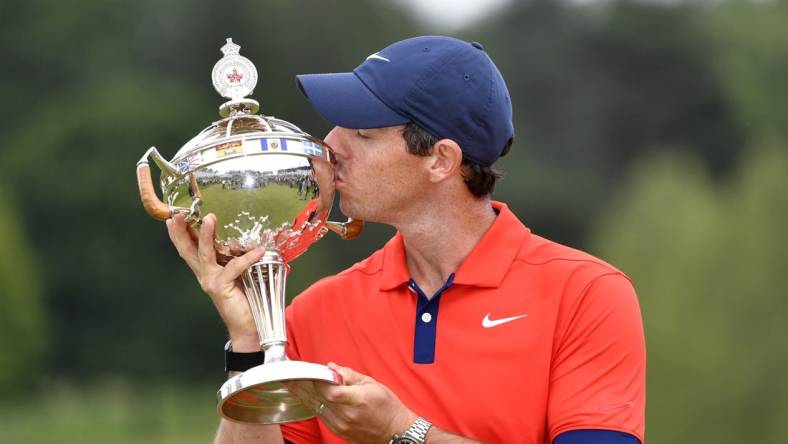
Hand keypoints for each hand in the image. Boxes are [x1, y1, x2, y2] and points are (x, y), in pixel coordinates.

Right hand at [166, 213, 264, 348]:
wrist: (249, 326)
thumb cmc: (246, 299)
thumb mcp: (240, 274)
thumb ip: (238, 258)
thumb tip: (251, 239)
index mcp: (207, 270)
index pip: (189, 249)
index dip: (179, 234)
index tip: (173, 218)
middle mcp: (205, 275)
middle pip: (188, 250)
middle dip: (181, 231)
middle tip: (179, 214)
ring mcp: (211, 281)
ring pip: (205, 254)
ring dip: (205, 236)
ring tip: (209, 219)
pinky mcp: (221, 288)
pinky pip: (234, 268)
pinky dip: (247, 258)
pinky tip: (258, 250)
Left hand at [289, 363, 417, 442]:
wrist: (395, 432)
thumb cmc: (388, 407)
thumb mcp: (372, 384)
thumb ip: (350, 375)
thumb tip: (332, 368)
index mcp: (357, 400)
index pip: (330, 390)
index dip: (318, 380)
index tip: (310, 370)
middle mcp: (347, 415)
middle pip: (319, 398)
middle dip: (305, 385)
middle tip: (292, 374)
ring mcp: (341, 425)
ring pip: (317, 407)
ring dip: (305, 395)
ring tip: (293, 383)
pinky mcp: (339, 431)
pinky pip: (322, 415)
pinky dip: (315, 404)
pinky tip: (307, 396)